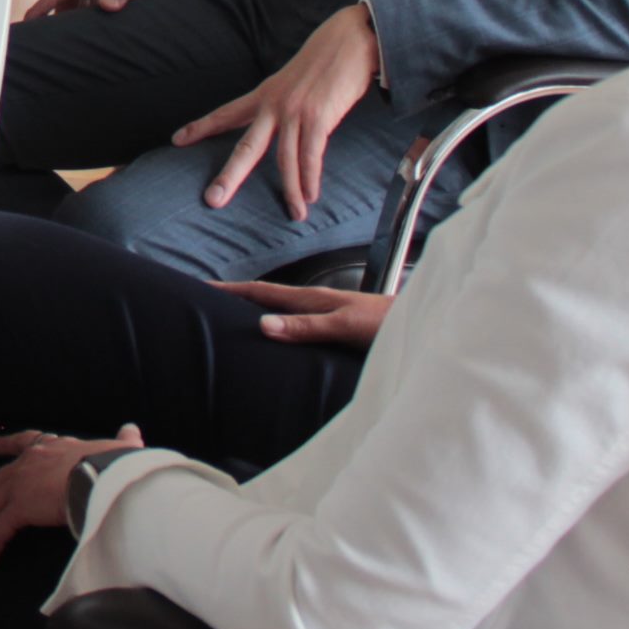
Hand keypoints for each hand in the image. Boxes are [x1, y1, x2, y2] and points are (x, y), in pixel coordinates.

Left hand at [0, 427, 142, 569]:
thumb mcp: (120, 449)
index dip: (8, 446)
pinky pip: (0, 530)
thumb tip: (131, 431)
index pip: (26, 442)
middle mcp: (31, 463)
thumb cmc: (116, 463)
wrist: (105, 473)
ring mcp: (22, 484)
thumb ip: (123, 441)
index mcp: (54, 448)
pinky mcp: (21, 506)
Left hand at [172, 3, 380, 220]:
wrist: (350, 40)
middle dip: (229, 175)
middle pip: (246, 146)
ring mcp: (295, 111)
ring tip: (294, 214)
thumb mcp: (291, 82)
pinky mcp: (319, 116)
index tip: (177, 140)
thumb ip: (281, 105)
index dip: (200, 127)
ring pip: (284, 159)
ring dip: (290, 190)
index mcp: (263, 95)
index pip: (225, 113)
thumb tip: (278, 127)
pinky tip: (311, 195)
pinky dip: (310, 178)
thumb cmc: (323, 63)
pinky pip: (311, 155)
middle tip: (213, 199)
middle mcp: (273, 104)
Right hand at [210, 277, 390, 349]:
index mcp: (313, 300)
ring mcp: (328, 317)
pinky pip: (299, 326)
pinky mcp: (339, 331)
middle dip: (238, 299)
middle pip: (268, 300)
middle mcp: (317, 305)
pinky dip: (280, 329)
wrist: (425, 330)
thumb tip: (262, 324)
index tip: (203, 287)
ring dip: (258, 314)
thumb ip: (306, 326)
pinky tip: (279, 341)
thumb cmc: (389, 325)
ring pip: (284, 314)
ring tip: (234, 323)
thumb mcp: (345, 327)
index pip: (262, 291)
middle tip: (208, 305)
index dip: (232, 289)